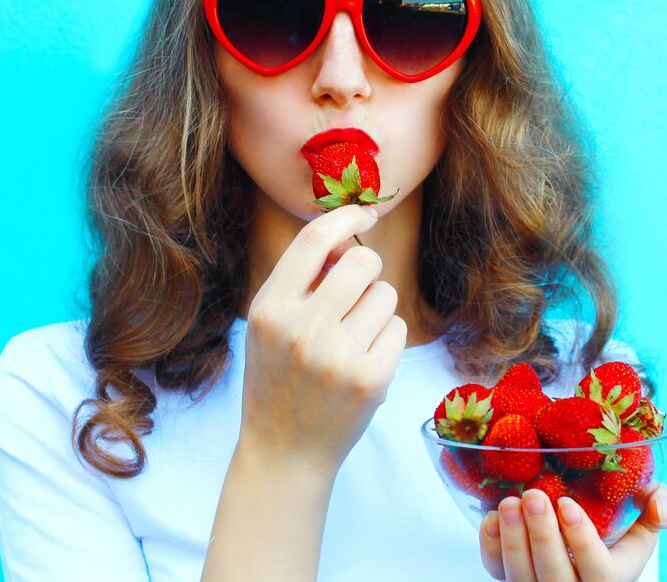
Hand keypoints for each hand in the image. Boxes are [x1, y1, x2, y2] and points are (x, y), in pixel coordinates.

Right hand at [238, 204, 406, 471]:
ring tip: (352, 338)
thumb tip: (348, 235)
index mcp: (269, 309)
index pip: (313, 240)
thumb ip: (301, 281)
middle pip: (362, 261)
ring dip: (376, 308)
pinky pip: (396, 328)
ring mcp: (338, 356)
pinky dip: (385, 339)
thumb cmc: (279, 379)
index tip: (363, 214)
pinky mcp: (370, 378)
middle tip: (355, 293)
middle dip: (367, 269)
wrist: (284, 452)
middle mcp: (302, 329)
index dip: (345, 218)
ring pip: (384, 294)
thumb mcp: (269, 326)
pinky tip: (362, 362)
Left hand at [478, 485, 666, 580]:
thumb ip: (666, 507)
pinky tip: (492, 518)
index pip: (600, 574)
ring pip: (522, 579)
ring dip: (513, 541)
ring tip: (509, 503)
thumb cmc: (624, 515)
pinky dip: (491, 547)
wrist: (585, 517)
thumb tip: (658, 505)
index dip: (582, 543)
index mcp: (615, 575)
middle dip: (542, 537)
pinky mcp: (513, 576)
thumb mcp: (651, 511)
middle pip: (556, 579)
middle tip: (533, 496)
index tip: (567, 504)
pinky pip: (496, 571)